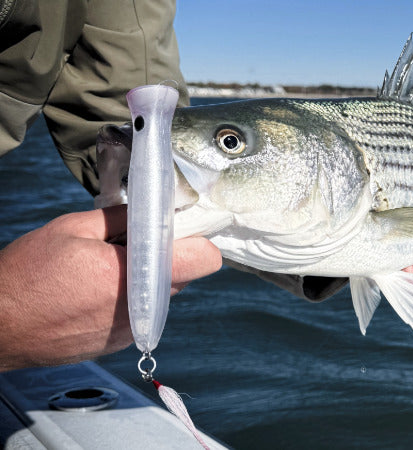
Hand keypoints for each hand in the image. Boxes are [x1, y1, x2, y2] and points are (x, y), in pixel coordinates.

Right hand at [0, 205, 220, 371]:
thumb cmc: (27, 276)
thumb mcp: (73, 228)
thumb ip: (122, 218)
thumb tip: (153, 212)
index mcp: (136, 275)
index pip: (204, 259)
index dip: (196, 240)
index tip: (178, 229)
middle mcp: (142, 308)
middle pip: (183, 275)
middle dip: (165, 255)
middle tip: (132, 243)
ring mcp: (132, 330)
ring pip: (162, 294)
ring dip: (146, 278)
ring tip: (106, 268)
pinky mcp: (119, 343)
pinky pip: (142, 313)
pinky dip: (130, 299)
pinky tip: (95, 291)